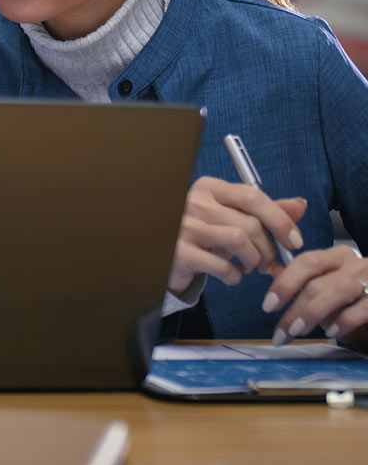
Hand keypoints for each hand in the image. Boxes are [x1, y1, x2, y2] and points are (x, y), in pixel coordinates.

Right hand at [167, 176, 305, 295]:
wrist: (165, 252)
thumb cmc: (203, 232)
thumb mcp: (229, 215)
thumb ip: (263, 211)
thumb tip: (299, 205)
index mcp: (208, 187)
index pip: (252, 196)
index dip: (280, 219)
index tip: (295, 241)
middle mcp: (194, 202)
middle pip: (250, 224)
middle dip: (268, 249)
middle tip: (268, 262)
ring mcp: (185, 227)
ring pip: (240, 243)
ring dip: (254, 262)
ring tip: (250, 266)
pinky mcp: (181, 253)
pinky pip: (224, 267)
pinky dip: (236, 277)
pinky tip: (232, 275)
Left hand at [263, 245, 367, 345]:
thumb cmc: (357, 300)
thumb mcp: (330, 289)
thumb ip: (304, 280)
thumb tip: (274, 271)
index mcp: (337, 257)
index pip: (305, 262)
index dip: (284, 283)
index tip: (268, 306)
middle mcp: (354, 263)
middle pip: (317, 281)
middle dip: (294, 308)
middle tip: (280, 331)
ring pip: (337, 291)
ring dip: (313, 313)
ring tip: (298, 331)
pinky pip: (361, 308)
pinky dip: (343, 321)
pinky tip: (331, 333)